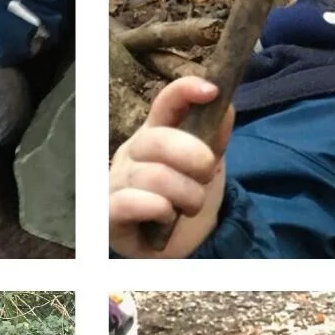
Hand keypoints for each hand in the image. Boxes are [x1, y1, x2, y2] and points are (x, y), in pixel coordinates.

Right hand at [108, 75, 234, 257]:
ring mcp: (117, 181)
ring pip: (154, 176)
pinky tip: (166, 217)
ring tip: (191, 206)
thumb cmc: (183, 198)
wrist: (172, 243)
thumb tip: (225, 108)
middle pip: (158, 140)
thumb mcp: (206, 166)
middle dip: (194, 157)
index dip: (185, 91)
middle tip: (207, 174)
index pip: (165, 103)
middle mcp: (132, 153)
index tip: (212, 92)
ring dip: (186, 194)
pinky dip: (159, 209)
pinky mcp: (109, 211)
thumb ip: (215, 138)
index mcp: (155, 135)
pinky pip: (131, 202)